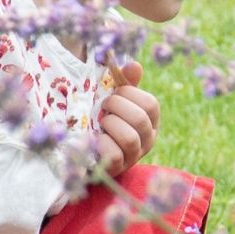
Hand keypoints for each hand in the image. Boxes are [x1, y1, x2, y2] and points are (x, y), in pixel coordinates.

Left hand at [93, 61, 159, 177]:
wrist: (84, 148)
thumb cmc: (102, 118)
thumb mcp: (114, 99)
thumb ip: (124, 83)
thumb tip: (134, 65)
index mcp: (150, 120)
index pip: (151, 104)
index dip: (129, 94)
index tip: (113, 93)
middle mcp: (147, 140)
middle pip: (140, 120)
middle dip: (116, 107)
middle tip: (103, 107)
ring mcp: (133, 156)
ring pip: (129, 139)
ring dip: (109, 125)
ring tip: (101, 123)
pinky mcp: (117, 169)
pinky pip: (114, 155)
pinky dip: (102, 144)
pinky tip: (96, 139)